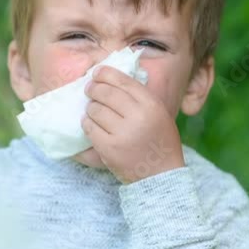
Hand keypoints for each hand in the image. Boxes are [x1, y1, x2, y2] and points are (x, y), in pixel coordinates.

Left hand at [82, 66, 184, 183]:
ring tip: (93, 109)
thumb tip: (111, 79)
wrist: (160, 175)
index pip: (123, 81)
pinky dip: (87, 123)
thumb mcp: (159, 113)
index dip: (106, 74)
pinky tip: (91, 123)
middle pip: (106, 93)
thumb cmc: (159, 141)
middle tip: (89, 89)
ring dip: (90, 107)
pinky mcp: (108, 148)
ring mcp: (122, 133)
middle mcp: (137, 116)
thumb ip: (140, 98)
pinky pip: (89, 128)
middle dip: (93, 88)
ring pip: (95, 109)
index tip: (97, 73)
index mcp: (151, 105)